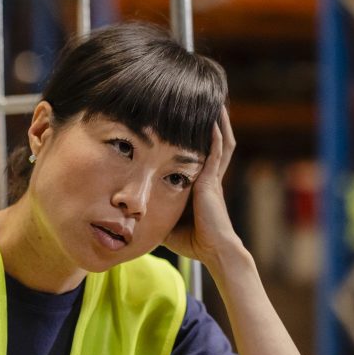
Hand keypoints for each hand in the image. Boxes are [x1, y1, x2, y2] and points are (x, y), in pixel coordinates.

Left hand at [162, 108, 242, 266]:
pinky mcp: (213, 181)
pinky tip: (213, 120)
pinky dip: (215, 136)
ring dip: (219, 124)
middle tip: (209, 104)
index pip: (202, 156)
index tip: (191, 123)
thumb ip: (156, 210)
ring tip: (216, 104)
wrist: (214, 250)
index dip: (201, 139)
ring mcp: (213, 178)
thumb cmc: (193, 241)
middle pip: (216, 143)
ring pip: (221, 143)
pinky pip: (216, 152)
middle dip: (214, 124)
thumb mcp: (168, 220)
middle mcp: (210, 178)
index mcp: (202, 186)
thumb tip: (132, 211)